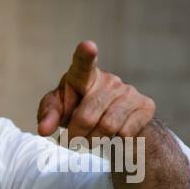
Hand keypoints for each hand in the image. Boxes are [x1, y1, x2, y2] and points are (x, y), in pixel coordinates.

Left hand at [36, 41, 155, 139]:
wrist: (114, 125)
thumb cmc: (77, 111)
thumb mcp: (58, 111)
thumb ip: (48, 116)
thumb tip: (44, 130)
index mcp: (82, 76)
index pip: (83, 64)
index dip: (85, 55)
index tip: (88, 46)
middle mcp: (108, 80)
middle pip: (87, 117)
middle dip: (76, 136)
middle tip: (72, 140)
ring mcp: (129, 91)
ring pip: (107, 128)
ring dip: (93, 141)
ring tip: (91, 138)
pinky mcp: (145, 105)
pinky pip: (126, 133)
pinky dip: (114, 142)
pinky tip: (113, 135)